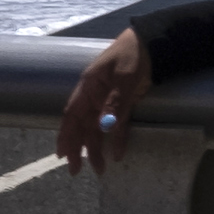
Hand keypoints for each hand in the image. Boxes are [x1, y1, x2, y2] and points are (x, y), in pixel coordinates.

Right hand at [43, 31, 155, 171]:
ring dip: (97, 148)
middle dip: (79, 149)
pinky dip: (118, 139)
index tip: (61, 155)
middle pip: (83, 126)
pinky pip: (118, 124)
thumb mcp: (124, 77)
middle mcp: (95, 95)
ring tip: (100, 169)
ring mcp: (109, 100)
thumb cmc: (133, 54)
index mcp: (88, 86)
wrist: (153, 42)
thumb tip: (103, 127)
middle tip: (77, 171)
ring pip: (98, 129)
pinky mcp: (125, 103)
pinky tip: (118, 154)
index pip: (72, 115)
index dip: (65, 136)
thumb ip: (114, 102)